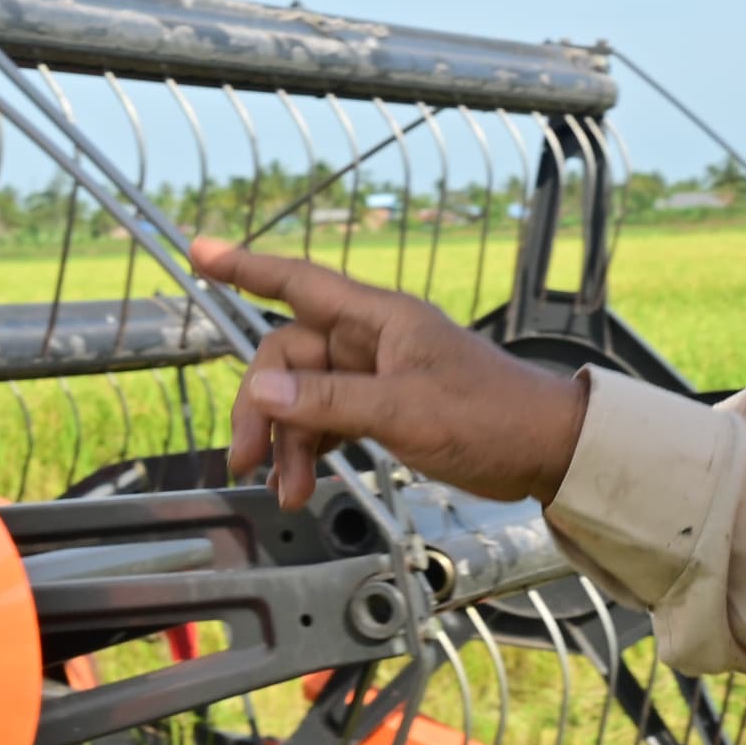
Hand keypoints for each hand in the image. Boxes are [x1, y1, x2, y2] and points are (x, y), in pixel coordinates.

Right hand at [187, 235, 591, 509]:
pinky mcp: (384, 408)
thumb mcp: (405, 411)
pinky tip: (302, 482)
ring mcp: (376, 375)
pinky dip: (310, 450)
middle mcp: (370, 340)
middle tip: (247, 459)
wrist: (546, 451)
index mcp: (378, 319)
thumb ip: (330, 401)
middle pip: (288, 358)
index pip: (298, 283)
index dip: (246, 267)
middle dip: (263, 407)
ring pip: (304, 396)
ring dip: (287, 441)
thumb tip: (260, 389)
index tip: (199, 253)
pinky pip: (327, 419)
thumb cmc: (490, 417)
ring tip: (286, 490)